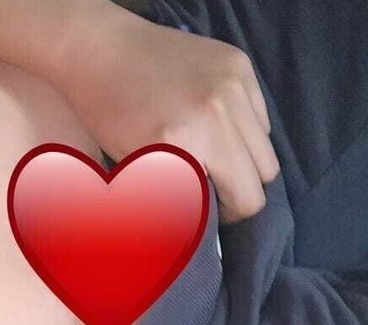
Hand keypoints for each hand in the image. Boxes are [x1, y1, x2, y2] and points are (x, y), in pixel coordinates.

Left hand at [0, 0, 278, 222]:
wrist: (101, 49)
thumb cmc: (107, 114)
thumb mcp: (132, 169)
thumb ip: (173, 199)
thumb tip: (203, 230)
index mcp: (184, 144)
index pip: (246, 199)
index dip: (231, 214)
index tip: (212, 212)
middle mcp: (217, 113)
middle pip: (264, 174)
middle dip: (241, 189)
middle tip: (213, 188)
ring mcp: (233, 84)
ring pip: (266, 144)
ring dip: (244, 158)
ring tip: (212, 155)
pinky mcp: (238, 64)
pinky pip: (259, 113)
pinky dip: (242, 127)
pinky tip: (211, 124)